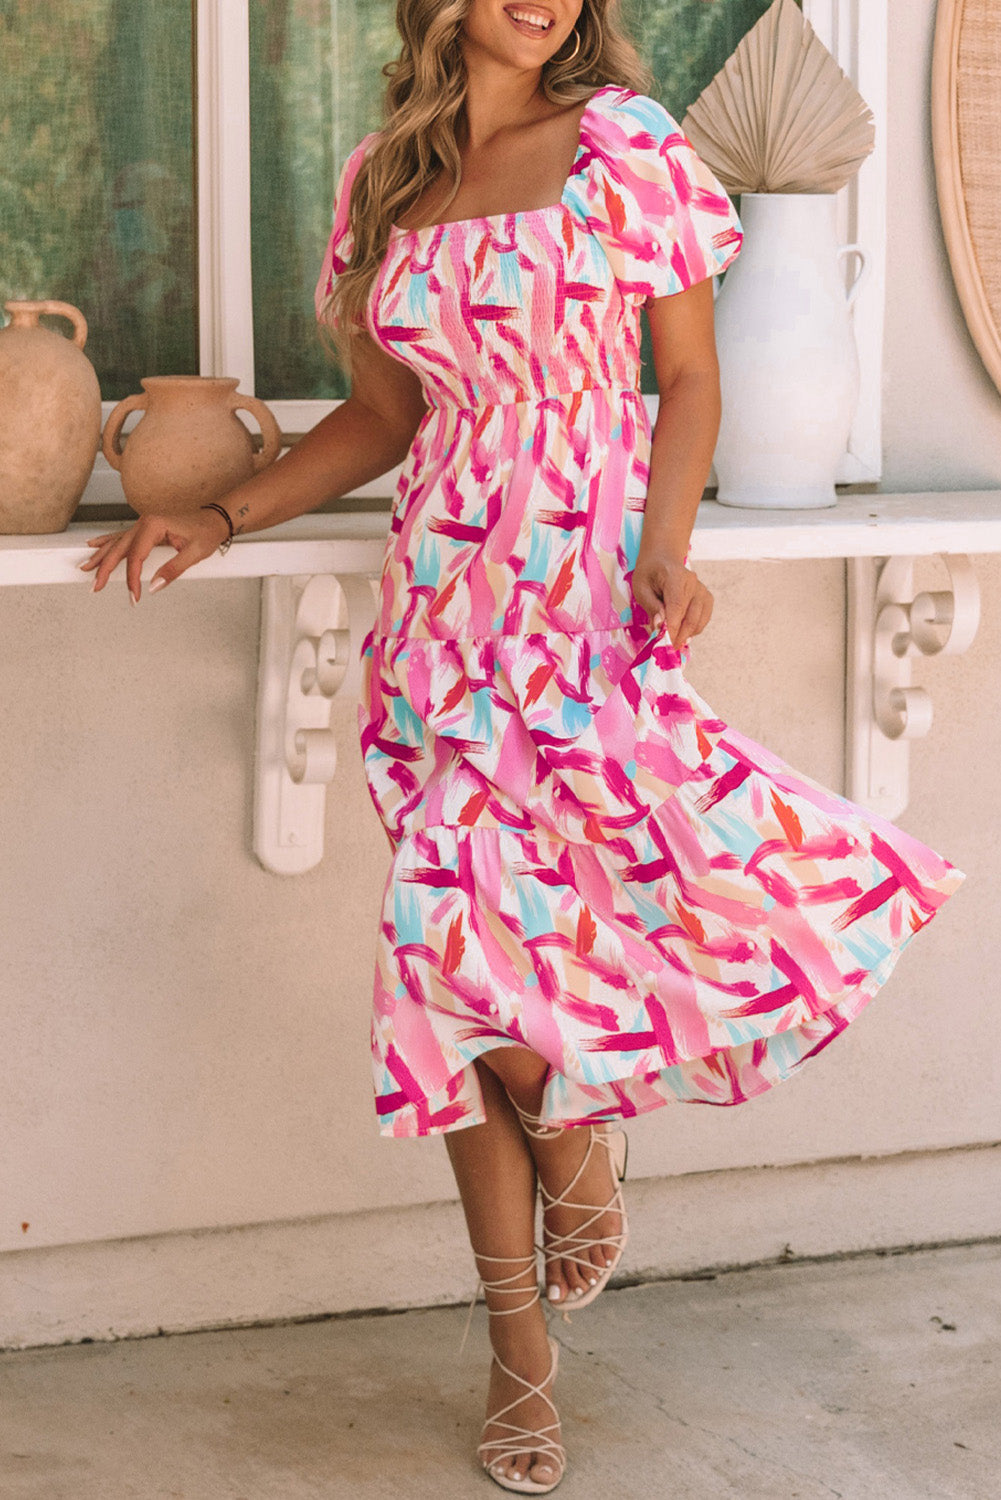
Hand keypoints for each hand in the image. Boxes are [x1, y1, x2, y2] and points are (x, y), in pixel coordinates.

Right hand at [79, 509, 230, 601]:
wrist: (214, 518)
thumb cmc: (206, 532)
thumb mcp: (195, 553)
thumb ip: (173, 570)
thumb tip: (153, 587)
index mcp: (154, 525)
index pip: (136, 556)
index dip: (132, 578)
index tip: (134, 596)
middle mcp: (144, 522)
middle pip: (119, 549)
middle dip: (105, 569)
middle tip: (95, 587)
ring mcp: (143, 524)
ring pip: (116, 543)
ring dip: (100, 556)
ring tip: (85, 568)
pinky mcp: (145, 529)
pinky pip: (121, 536)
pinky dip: (106, 542)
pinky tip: (93, 545)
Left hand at [631, 546, 712, 647]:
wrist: (664, 560)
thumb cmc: (650, 574)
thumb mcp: (641, 587)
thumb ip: (651, 606)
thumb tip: (659, 626)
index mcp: (676, 576)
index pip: (677, 606)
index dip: (672, 627)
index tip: (664, 643)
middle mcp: (694, 583)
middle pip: (690, 616)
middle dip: (678, 636)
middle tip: (666, 650)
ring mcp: (702, 591)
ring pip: (698, 621)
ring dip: (685, 635)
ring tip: (671, 641)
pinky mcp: (707, 599)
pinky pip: (702, 620)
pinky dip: (692, 630)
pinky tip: (680, 633)